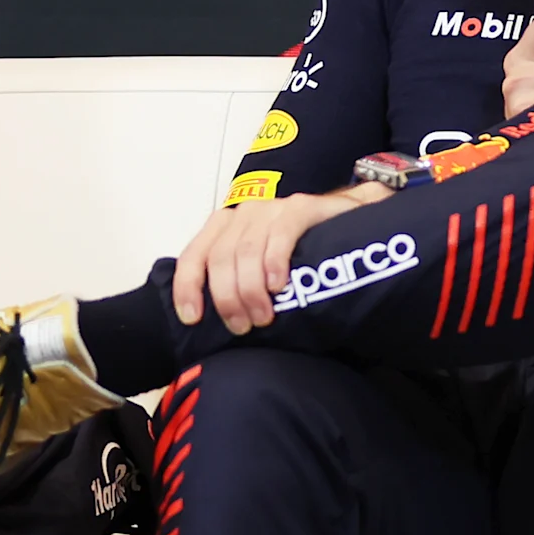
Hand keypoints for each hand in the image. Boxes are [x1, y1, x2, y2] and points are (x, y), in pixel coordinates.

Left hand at [171, 185, 392, 335]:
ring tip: (263, 317)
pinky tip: (279, 286)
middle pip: (220, 259)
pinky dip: (274, 262)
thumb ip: (236, 283)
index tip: (193, 319)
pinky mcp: (301, 208)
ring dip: (250, 289)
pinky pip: (280, 235)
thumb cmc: (300, 253)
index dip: (187, 288)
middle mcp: (243, 215)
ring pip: (246, 251)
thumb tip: (211, 325)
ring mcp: (271, 209)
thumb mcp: (259, 268)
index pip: (193, 256)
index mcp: (224, 229)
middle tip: (242, 326)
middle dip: (227, 298)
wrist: (346, 221)